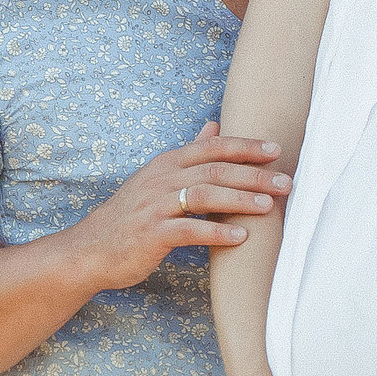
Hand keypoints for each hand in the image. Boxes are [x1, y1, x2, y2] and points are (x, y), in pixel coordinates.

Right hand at [68, 123, 285, 292]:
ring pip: (204, 195)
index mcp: (166, 163)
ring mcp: (155, 206)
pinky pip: (189, 230)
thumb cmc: (131, 215)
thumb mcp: (157, 177)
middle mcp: (161, 179)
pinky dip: (217, 232)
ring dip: (240, 200)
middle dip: (253, 174)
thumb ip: (188, 153)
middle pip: (214, 169)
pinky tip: (240, 237)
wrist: (91, 249)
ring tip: (268, 207)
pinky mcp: (151, 234)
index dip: (245, 147)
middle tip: (286, 182)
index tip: (276, 150)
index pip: (211, 147)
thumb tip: (213, 126)